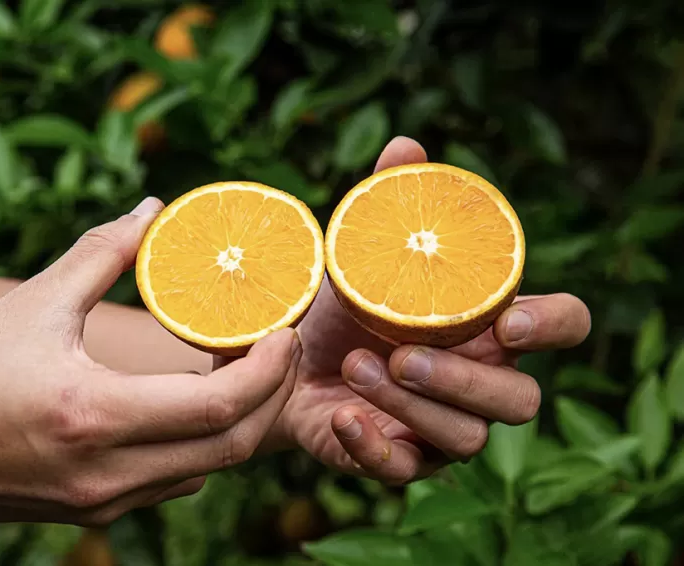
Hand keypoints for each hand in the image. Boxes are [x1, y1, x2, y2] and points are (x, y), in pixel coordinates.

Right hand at [0, 198, 299, 533]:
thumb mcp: (32, 304)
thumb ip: (101, 252)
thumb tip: (151, 210)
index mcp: (93, 415)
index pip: (220, 406)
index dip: (269, 369)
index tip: (283, 329)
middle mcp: (109, 472)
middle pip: (235, 447)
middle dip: (274, 395)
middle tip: (280, 344)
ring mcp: (107, 500)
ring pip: (211, 468)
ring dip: (243, 419)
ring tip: (245, 364)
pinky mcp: (99, 510)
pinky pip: (178, 479)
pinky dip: (205, 441)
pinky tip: (198, 399)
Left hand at [269, 137, 590, 482]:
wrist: (287, 362)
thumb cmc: (343, 307)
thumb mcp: (360, 256)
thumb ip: (388, 204)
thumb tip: (406, 146)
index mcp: (489, 326)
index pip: (564, 325)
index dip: (553, 325)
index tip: (510, 319)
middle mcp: (481, 382)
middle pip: (521, 400)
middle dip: (466, 380)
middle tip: (404, 354)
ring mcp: (445, 427)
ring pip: (466, 438)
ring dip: (410, 405)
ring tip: (354, 366)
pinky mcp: (403, 458)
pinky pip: (407, 470)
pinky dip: (375, 448)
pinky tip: (342, 419)